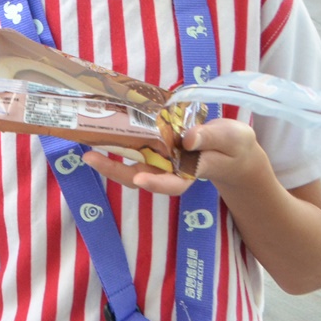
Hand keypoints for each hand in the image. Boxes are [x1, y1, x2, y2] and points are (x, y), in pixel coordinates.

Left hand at [84, 117, 269, 196]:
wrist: (232, 149)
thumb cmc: (234, 146)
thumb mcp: (231, 138)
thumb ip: (211, 138)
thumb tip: (188, 138)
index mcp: (193, 171)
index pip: (173, 183)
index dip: (157, 184)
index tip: (141, 180)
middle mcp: (172, 170)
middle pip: (142, 177)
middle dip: (115, 171)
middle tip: (91, 158)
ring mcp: (161, 162)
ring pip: (132, 166)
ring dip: (109, 161)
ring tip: (87, 150)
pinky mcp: (156, 151)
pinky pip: (134, 151)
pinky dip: (118, 145)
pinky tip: (101, 136)